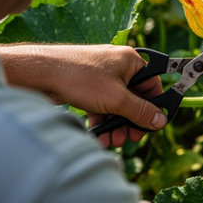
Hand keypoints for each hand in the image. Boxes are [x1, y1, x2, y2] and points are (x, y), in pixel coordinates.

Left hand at [0, 44, 167, 146]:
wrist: (41, 73)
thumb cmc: (80, 77)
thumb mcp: (117, 99)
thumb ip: (141, 112)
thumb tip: (161, 121)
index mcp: (131, 61)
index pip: (153, 86)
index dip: (154, 107)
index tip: (151, 125)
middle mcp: (119, 66)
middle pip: (135, 98)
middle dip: (131, 121)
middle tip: (130, 137)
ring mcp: (102, 75)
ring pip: (117, 104)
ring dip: (117, 124)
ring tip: (112, 140)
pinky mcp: (88, 86)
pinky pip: (103, 104)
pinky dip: (103, 119)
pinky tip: (99, 135)